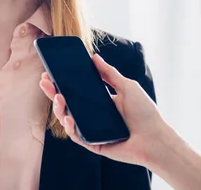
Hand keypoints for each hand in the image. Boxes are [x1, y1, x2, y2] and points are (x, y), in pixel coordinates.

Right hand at [39, 54, 172, 166]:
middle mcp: (93, 115)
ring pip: (67, 119)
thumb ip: (109, 73)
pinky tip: (69, 118)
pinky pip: (76, 135)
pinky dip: (70, 127)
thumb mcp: (127, 86)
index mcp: (99, 101)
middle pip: (67, 103)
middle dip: (53, 92)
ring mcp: (91, 129)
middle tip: (44, 81)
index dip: (62, 82)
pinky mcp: (93, 143)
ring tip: (58, 98)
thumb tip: (94, 57)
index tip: (51, 72)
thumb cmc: (145, 113)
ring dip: (59, 108)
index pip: (76, 90)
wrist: (156, 139)